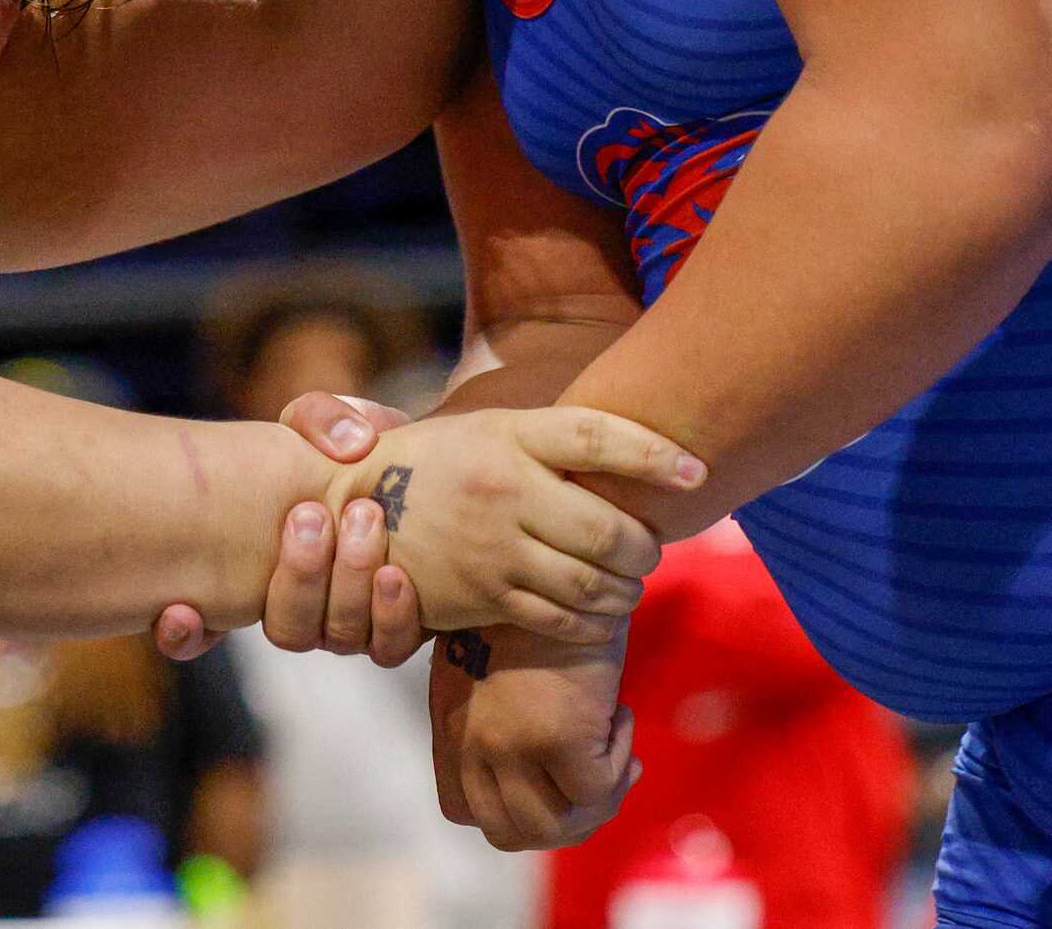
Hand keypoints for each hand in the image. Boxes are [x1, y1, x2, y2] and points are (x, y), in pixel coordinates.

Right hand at [154, 393, 421, 663]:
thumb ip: (319, 419)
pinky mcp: (398, 624)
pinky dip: (393, 617)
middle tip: (312, 513)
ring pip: (337, 635)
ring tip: (364, 517)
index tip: (183, 608)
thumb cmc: (352, 451)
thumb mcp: (325, 424)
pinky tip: (394, 577)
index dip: (184, 634)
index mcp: (254, 575)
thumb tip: (346, 445)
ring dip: (347, 582)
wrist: (417, 472)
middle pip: (288, 628)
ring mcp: (347, 623)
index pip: (198, 631)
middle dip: (300, 574)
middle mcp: (298, 611)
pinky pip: (391, 646)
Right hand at [329, 406, 676, 640]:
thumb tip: (647, 453)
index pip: (597, 437)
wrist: (352, 503)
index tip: (699, 473)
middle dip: (646, 549)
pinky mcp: (480, 596)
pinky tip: (599, 615)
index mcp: (510, 435)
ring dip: (626, 590)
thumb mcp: (492, 429)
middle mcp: (504, 489)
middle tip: (652, 549)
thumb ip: (556, 440)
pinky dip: (593, 623)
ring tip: (630, 585)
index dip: (655, 453)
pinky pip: (558, 619)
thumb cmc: (442, 461)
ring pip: (590, 583)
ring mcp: (492, 547)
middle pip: (608, 531)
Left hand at [431, 625, 634, 850]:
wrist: (560, 558)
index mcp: (449, 723)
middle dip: (560, 820)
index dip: (512, 808)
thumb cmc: (535, 603)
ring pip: (554, 827)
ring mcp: (509, 742)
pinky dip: (618, 767)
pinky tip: (620, 717)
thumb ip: (494, 713)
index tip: (549, 780)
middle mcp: (470, 740)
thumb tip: (538, 766)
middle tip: (596, 781)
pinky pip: (596, 792)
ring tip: (615, 752)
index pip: (461, 809)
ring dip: (594, 802)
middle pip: (509, 831)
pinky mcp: (556, 735)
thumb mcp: (493, 659)